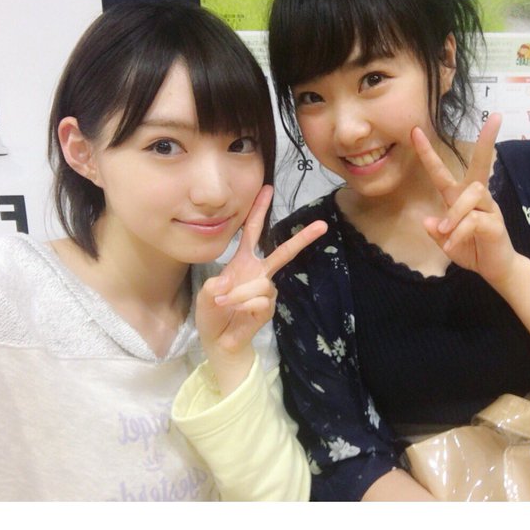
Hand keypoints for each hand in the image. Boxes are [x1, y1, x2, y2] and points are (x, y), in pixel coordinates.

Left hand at [196, 185, 326, 362]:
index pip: (252, 232)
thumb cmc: (212, 313)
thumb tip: (228, 284)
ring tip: (226, 304)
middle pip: (283, 252)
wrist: (219, 341)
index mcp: (242, 262)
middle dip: (302, 238)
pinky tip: (238, 313)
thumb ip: (214, 287)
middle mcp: (258, 272)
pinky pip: (261, 300)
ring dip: (240, 294)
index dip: (259, 211)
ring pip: (261, 283)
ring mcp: (266, 290)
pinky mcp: (269, 307)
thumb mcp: (205, 296)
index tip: (267, 189)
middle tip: (323, 225)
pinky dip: (245, 306)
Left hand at [411, 113, 516, 285]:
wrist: (495, 269)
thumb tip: (427, 221)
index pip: (442, 172)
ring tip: (446, 233)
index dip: (428, 153)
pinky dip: (459, 233)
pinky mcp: (495, 223)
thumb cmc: (471, 250)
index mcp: (459, 198)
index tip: (416, 131)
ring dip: (454, 213)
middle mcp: (476, 197)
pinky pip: (474, 221)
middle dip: (486, 141)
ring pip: (471, 194)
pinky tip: (452, 245)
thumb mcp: (446, 242)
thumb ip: (437, 232)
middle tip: (496, 117)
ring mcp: (489, 208)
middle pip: (481, 164)